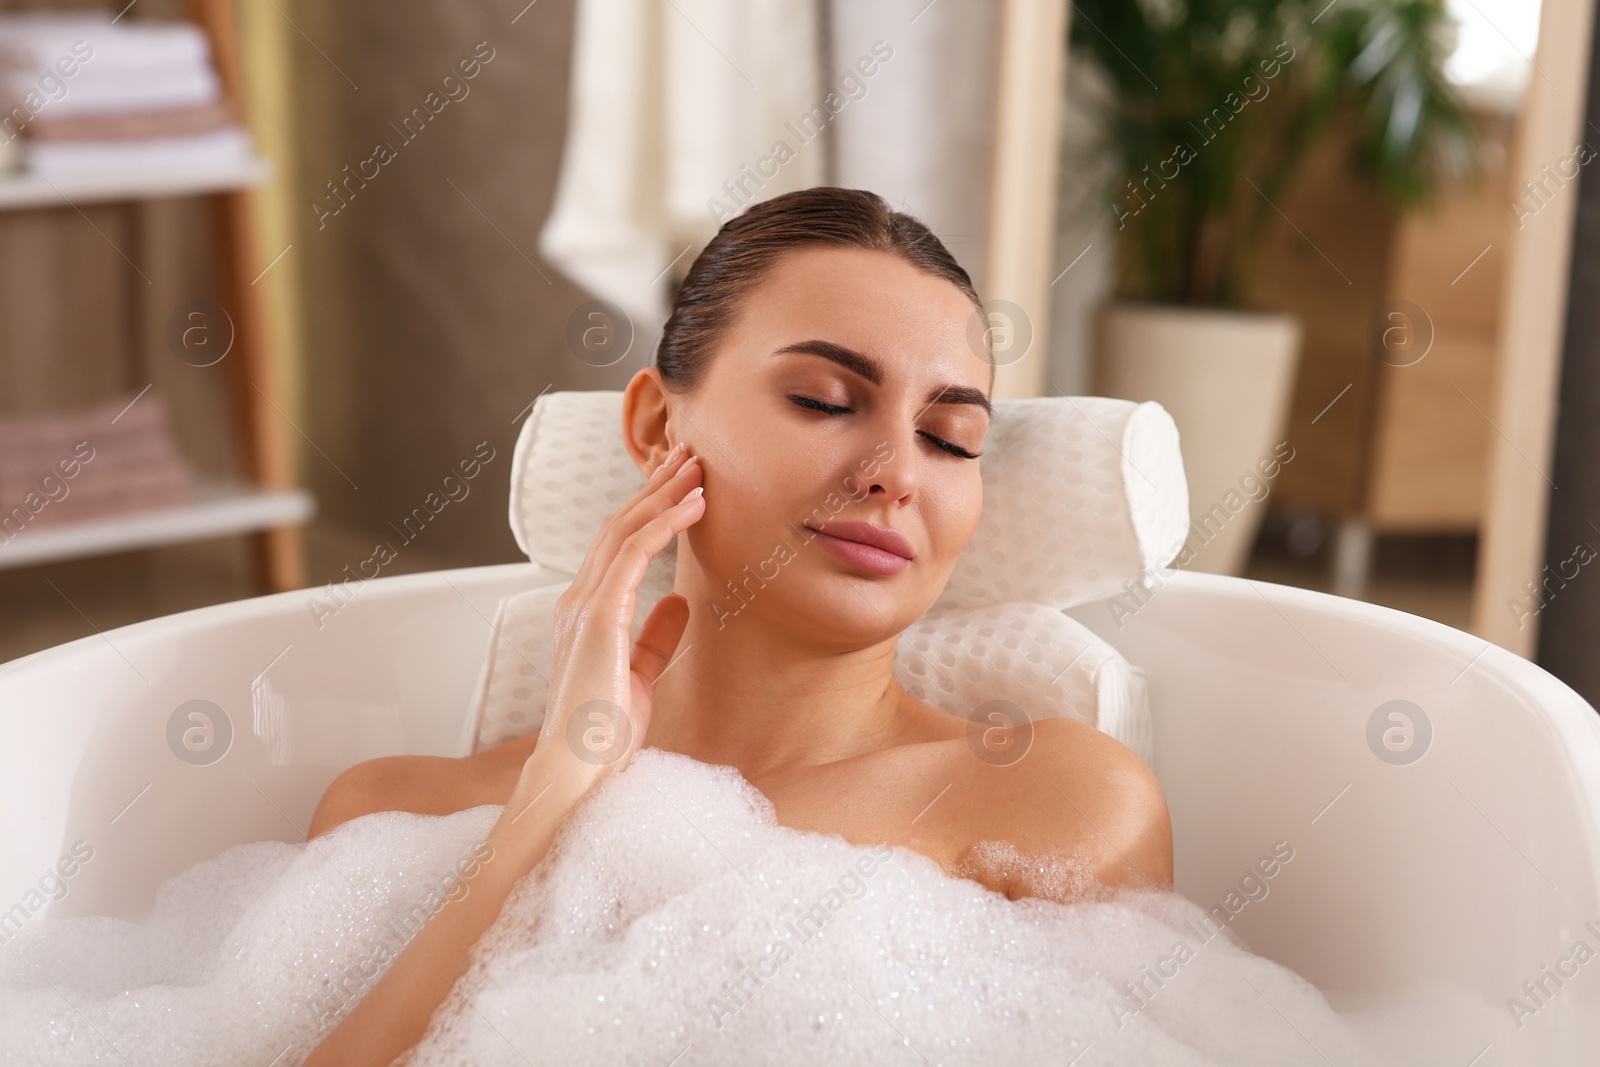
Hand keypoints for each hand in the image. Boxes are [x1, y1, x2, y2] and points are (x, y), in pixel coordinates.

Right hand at [526, 442, 703, 791]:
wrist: (579, 772)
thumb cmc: (605, 735)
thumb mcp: (641, 675)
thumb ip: (655, 637)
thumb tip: (679, 604)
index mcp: (585, 613)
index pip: (618, 545)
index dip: (648, 508)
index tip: (680, 481)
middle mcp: (578, 601)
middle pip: (619, 525)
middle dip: (655, 485)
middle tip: (689, 452)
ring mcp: (583, 607)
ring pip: (624, 530)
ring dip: (663, 493)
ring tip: (696, 465)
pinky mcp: (597, 619)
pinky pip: (633, 556)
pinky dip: (664, 525)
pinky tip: (692, 505)